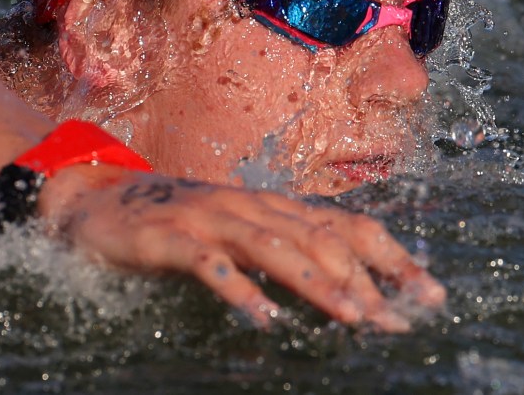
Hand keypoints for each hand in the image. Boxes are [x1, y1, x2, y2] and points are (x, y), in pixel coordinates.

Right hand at [37, 165, 445, 331]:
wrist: (93, 202)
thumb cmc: (173, 222)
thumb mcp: (233, 231)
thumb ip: (281, 250)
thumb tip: (343, 288)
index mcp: (268, 205)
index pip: (343, 224)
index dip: (390, 257)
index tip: (429, 294)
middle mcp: (245, 205)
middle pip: (316, 236)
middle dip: (362, 280)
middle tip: (394, 322)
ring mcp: (206, 217)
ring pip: (271, 245)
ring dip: (315, 281)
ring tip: (351, 316)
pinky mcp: (167, 236)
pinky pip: (208, 263)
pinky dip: (238, 289)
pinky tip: (262, 318)